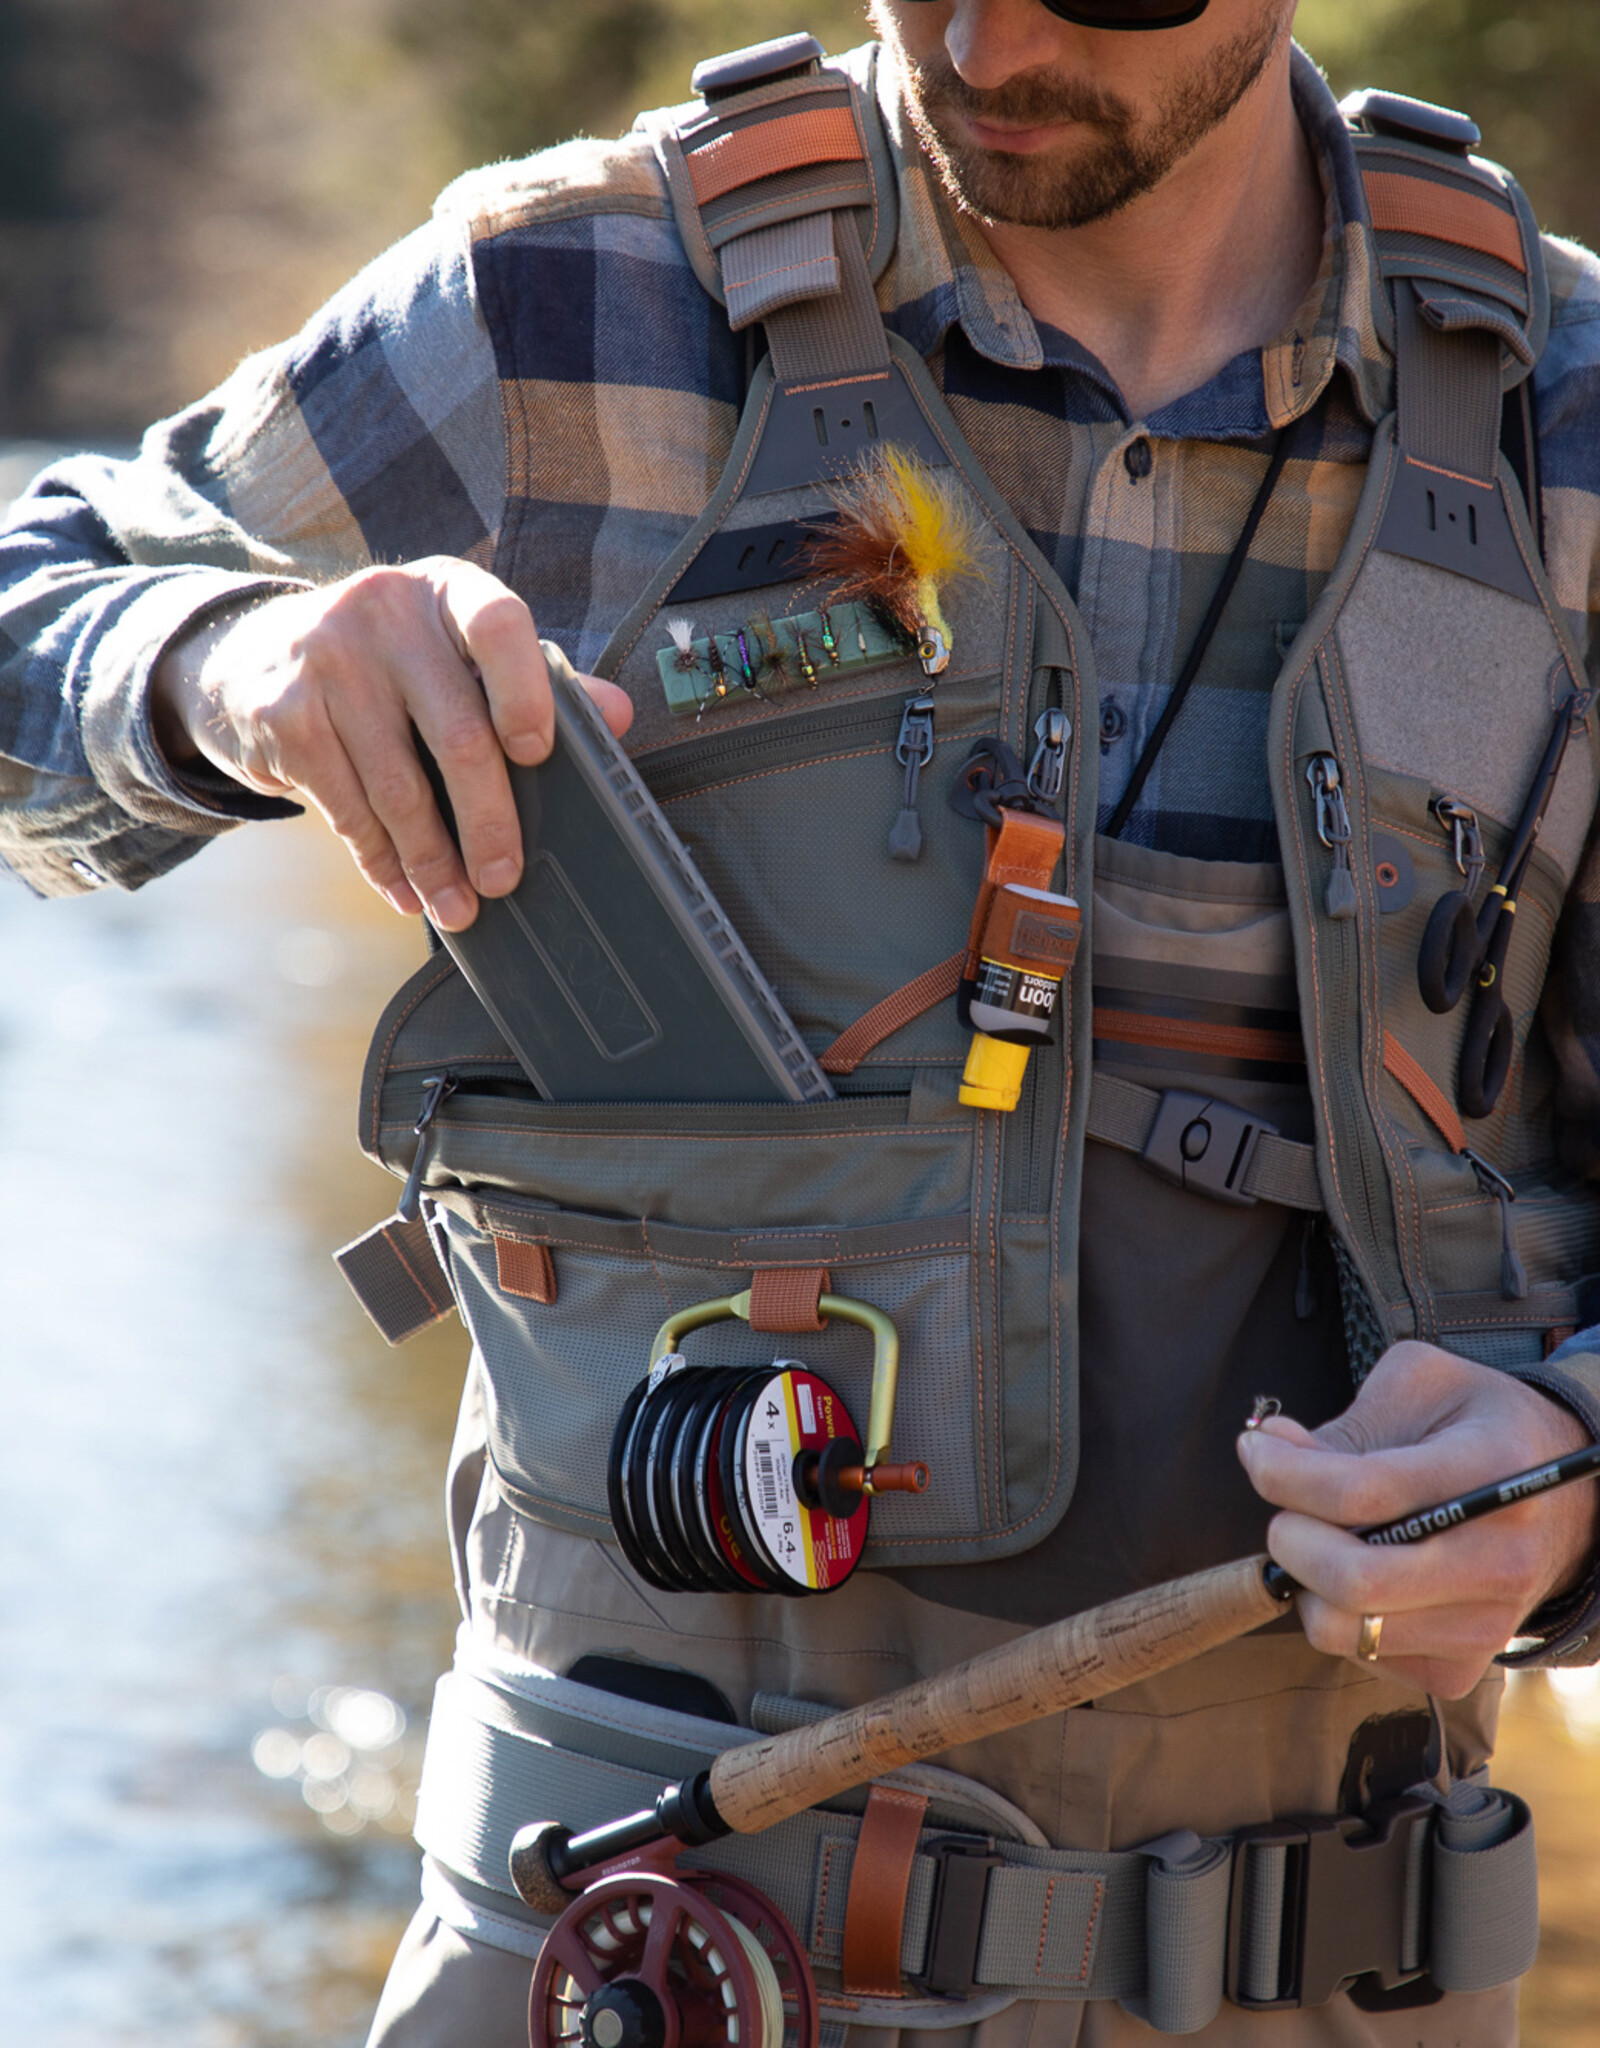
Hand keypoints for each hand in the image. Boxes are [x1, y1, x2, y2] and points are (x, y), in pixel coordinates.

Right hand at [151, 558, 631, 929]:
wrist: (254, 649)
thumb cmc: (394, 660)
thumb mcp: (459, 649)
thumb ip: (539, 680)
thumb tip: (618, 713)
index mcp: (447, 589)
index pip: (498, 625)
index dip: (526, 692)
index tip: (538, 755)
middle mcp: (383, 611)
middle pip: (457, 733)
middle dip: (488, 822)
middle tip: (505, 879)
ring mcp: (325, 659)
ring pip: (398, 786)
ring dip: (433, 862)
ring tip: (458, 907)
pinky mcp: (283, 712)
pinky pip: (346, 808)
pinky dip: (380, 861)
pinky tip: (404, 890)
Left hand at [1237, 1341, 1598, 1696]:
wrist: (1563, 1504)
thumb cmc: (1478, 1430)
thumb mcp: (1423, 1386)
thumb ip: (1345, 1422)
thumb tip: (1269, 1446)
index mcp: (1489, 1472)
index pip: (1363, 1493)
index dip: (1285, 1473)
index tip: (1255, 1450)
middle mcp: (1497, 1560)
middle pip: (1353, 1579)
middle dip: (1289, 1537)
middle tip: (1284, 1508)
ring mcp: (1485, 1625)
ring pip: (1346, 1629)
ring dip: (1306, 1581)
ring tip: (1322, 1540)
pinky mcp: (1462, 1669)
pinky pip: (1362, 1655)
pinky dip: (1337, 1613)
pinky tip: (1360, 1572)